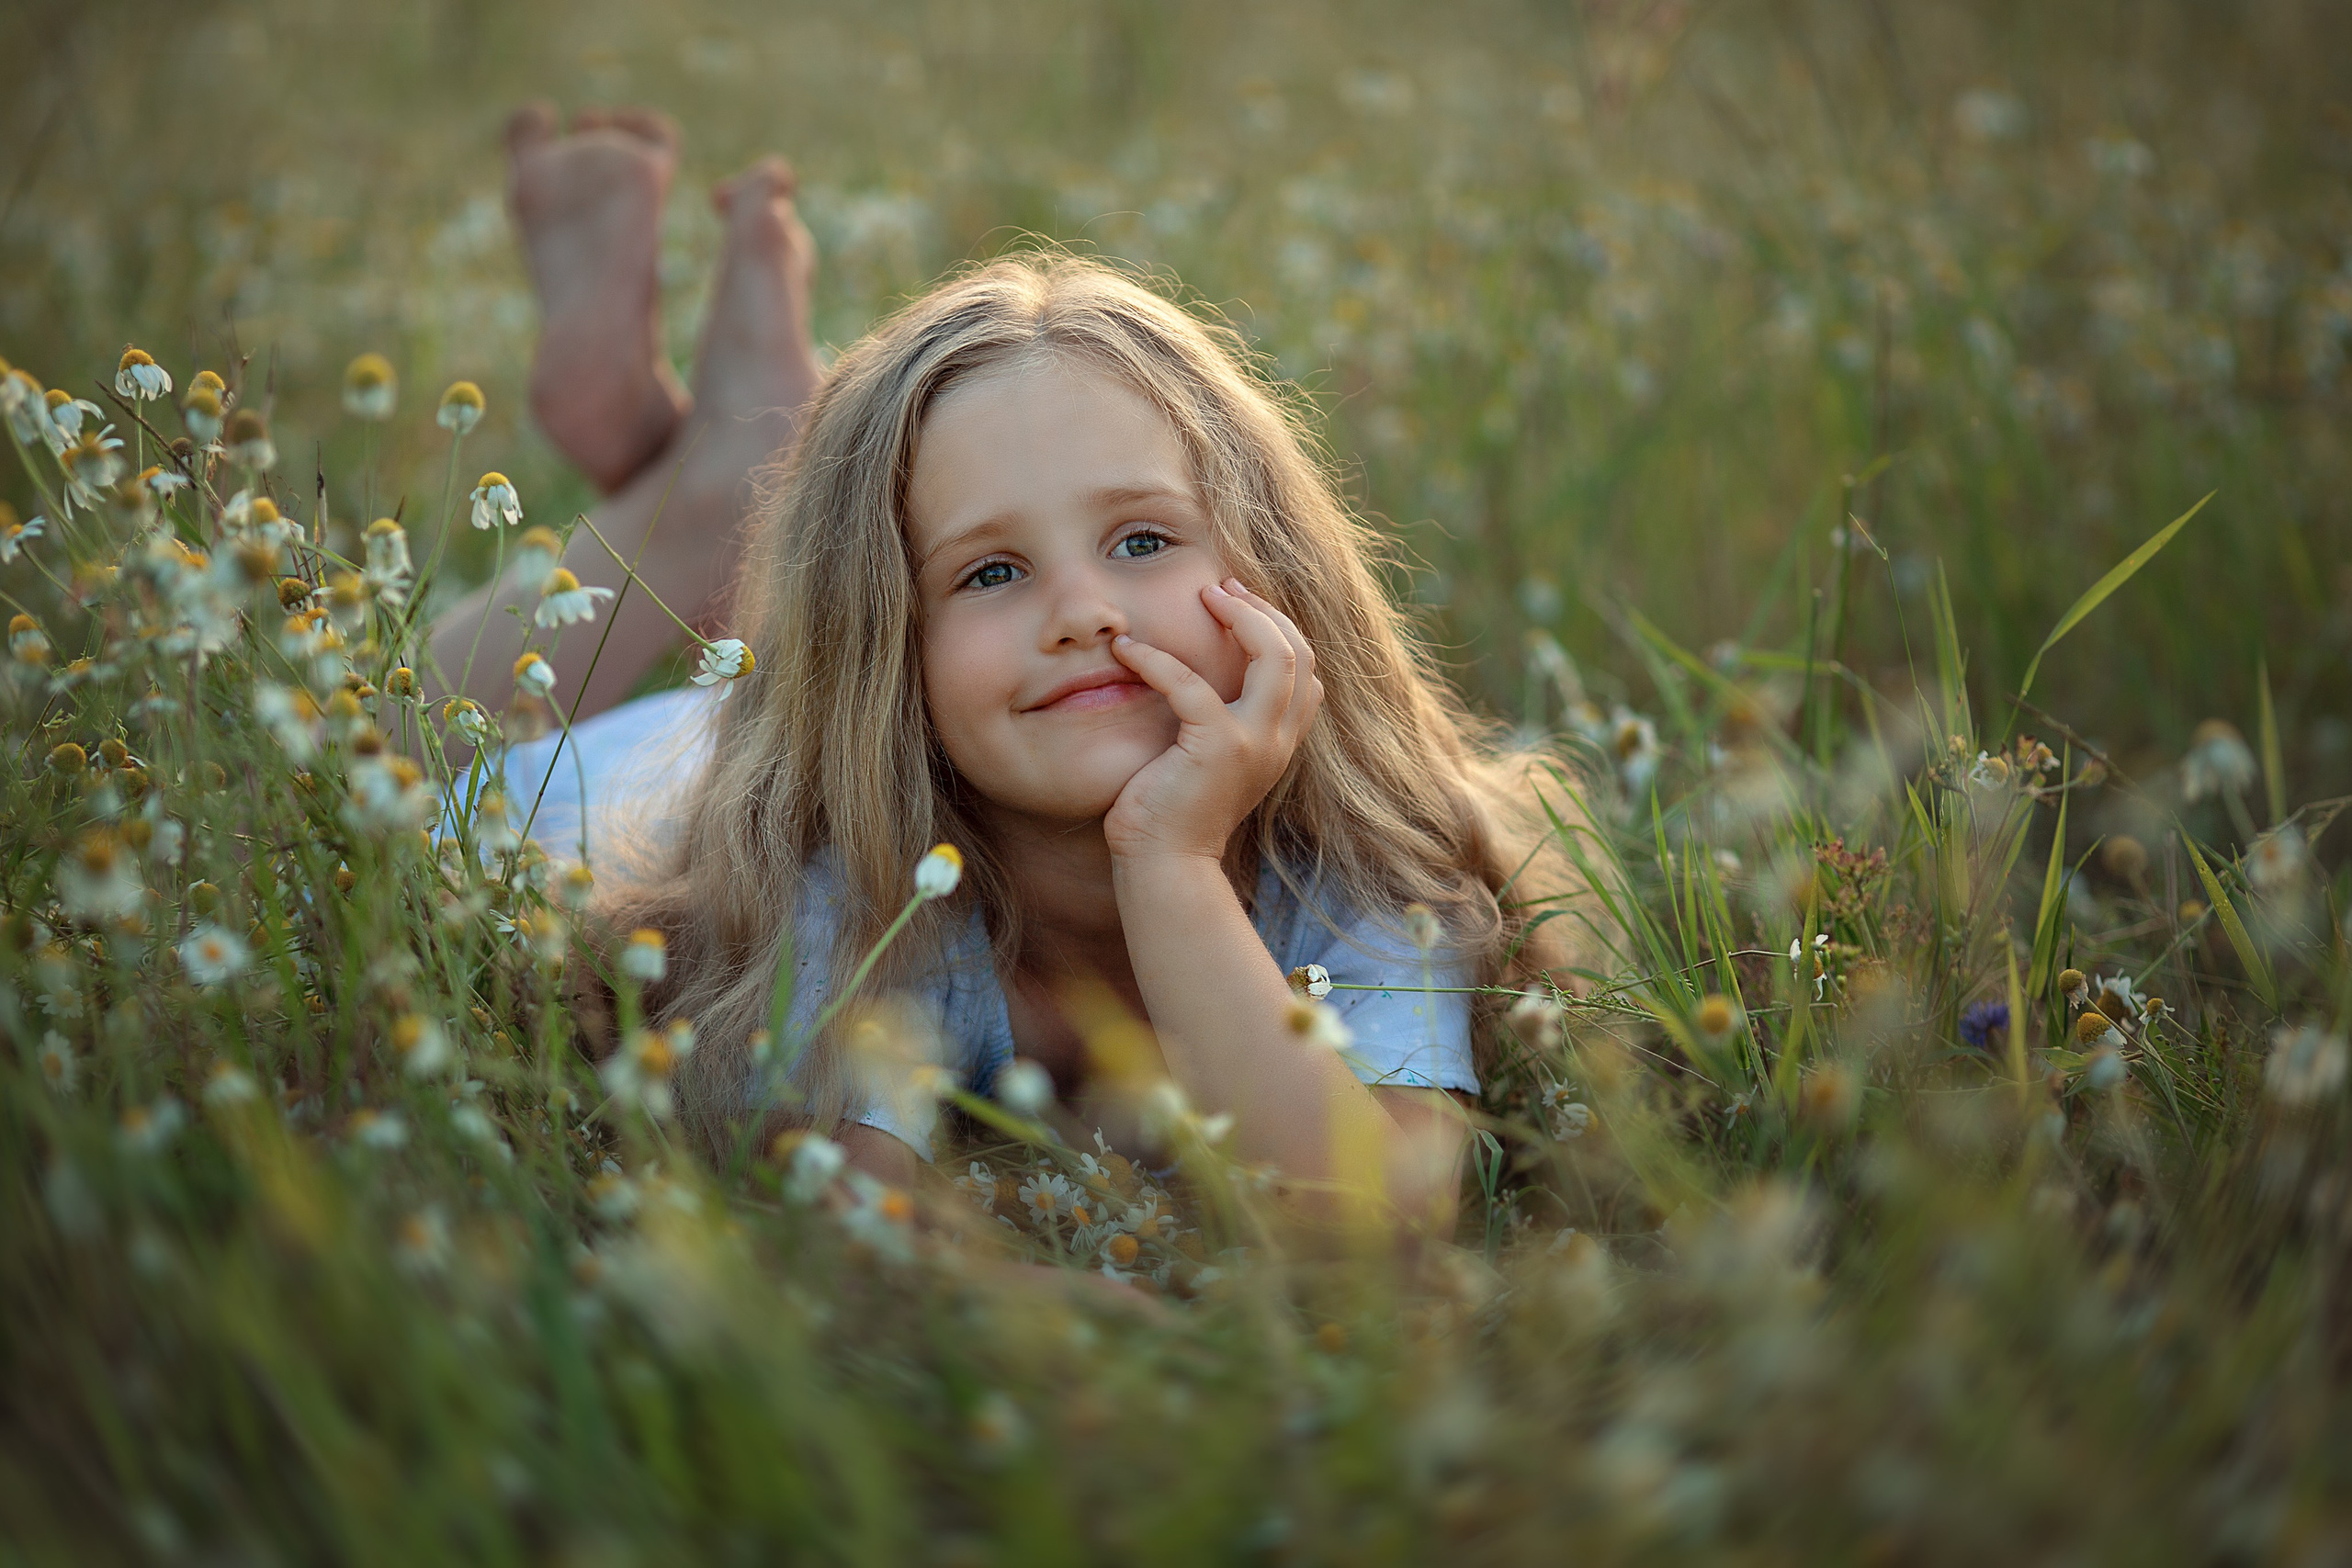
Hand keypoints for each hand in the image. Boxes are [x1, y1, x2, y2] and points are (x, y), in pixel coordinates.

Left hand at [1102, 578, 1321, 863]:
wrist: (1165, 865)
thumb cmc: (1172, 813)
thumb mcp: (1210, 760)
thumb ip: (1221, 721)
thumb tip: (1198, 674)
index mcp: (1280, 741)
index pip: (1305, 669)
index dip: (1277, 627)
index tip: (1237, 604)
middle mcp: (1279, 740)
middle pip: (1300, 652)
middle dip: (1263, 610)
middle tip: (1219, 588)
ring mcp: (1255, 743)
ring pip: (1276, 656)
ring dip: (1239, 616)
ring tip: (1202, 596)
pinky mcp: (1218, 747)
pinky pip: (1192, 684)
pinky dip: (1157, 660)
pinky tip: (1126, 650)